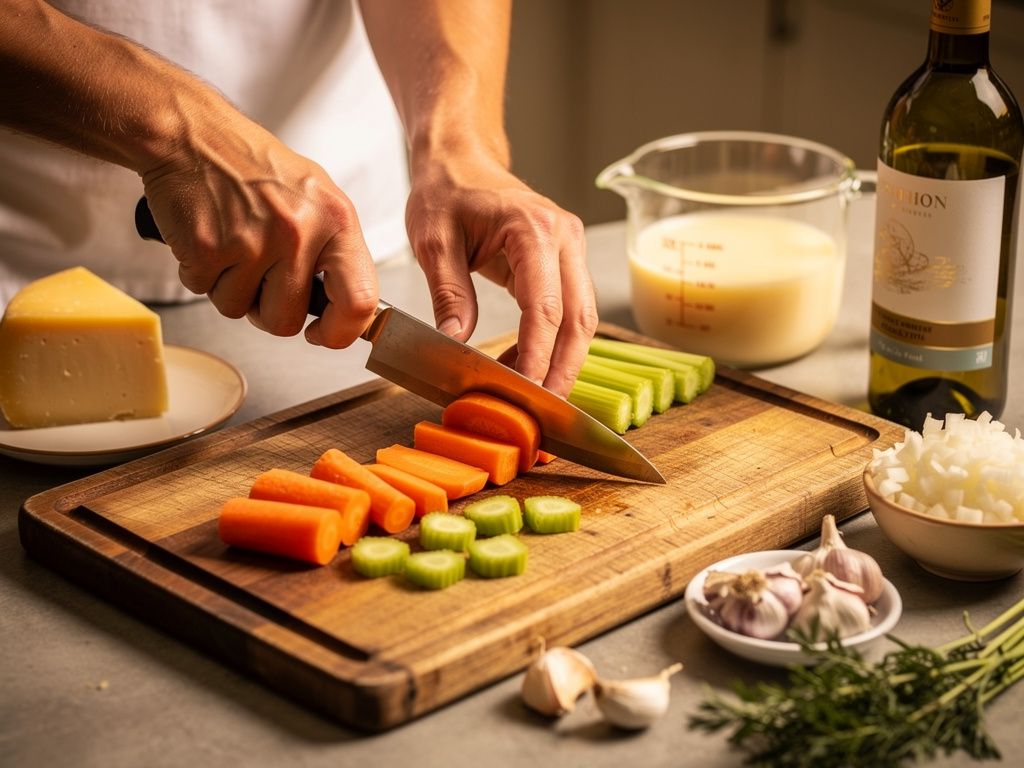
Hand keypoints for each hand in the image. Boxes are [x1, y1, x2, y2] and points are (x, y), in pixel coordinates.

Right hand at [139, 105, 378, 349]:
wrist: (193, 135)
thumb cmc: (255, 168)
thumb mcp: (317, 198)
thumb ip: (335, 253)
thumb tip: (347, 311)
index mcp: (336, 221)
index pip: (360, 301)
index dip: (341, 332)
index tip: (323, 333)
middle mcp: (299, 232)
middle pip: (286, 320)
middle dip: (267, 310)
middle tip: (259, 275)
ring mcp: (252, 242)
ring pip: (240, 310)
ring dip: (230, 289)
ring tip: (232, 245)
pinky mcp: (208, 248)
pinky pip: (204, 292)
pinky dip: (201, 273)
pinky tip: (209, 238)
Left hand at [405, 150, 598, 397]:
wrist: (461, 160)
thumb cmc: (446, 191)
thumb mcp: (433, 241)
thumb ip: (448, 292)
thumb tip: (457, 341)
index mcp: (534, 228)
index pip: (544, 305)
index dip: (536, 354)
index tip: (522, 388)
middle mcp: (565, 237)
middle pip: (579, 318)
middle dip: (563, 369)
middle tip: (543, 410)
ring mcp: (571, 249)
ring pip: (583, 318)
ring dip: (565, 361)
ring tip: (540, 398)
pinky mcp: (565, 261)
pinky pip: (571, 310)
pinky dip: (557, 344)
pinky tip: (533, 367)